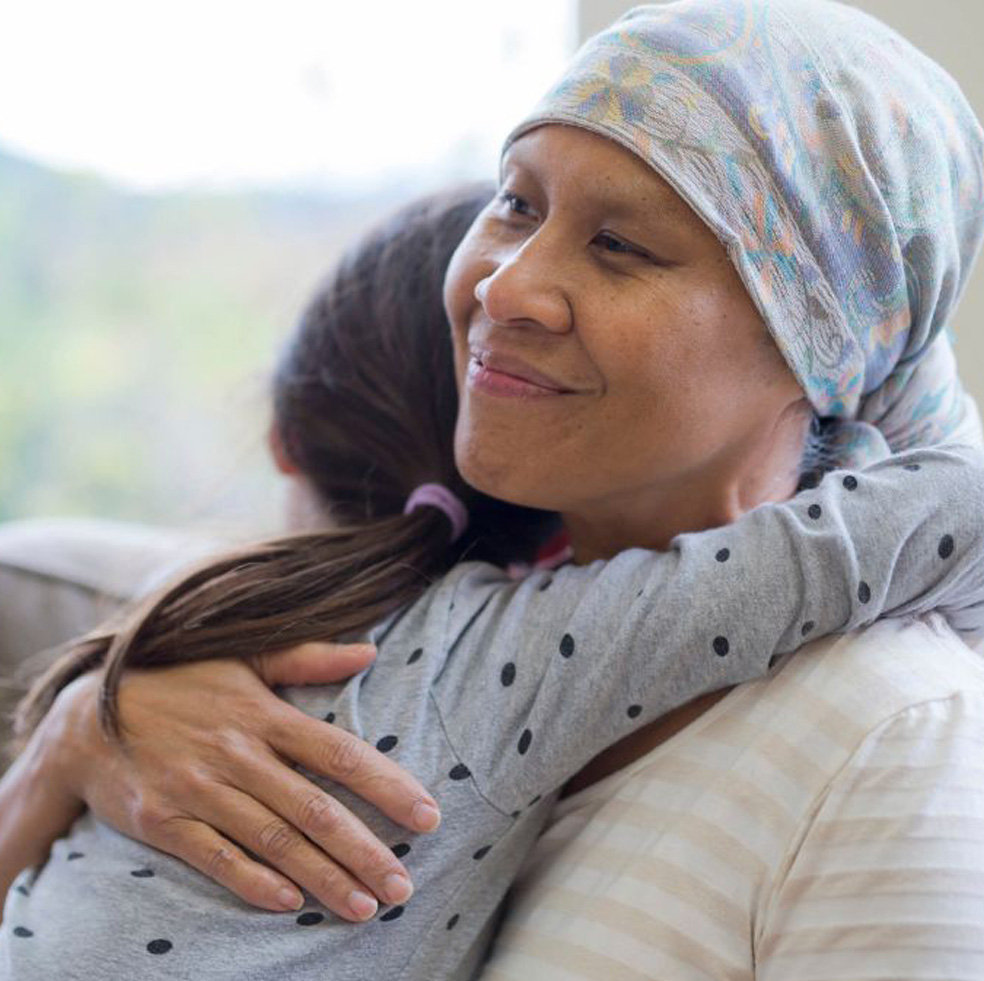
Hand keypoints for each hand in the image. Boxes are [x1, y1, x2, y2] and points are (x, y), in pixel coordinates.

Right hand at [43, 645, 441, 920]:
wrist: (85, 717)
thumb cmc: (181, 683)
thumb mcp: (243, 657)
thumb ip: (306, 656)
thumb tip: (369, 649)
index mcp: (264, 713)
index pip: (340, 752)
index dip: (387, 786)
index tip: (428, 816)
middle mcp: (237, 753)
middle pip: (315, 809)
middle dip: (365, 851)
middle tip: (405, 885)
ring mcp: (199, 789)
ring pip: (274, 840)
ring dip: (323, 878)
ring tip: (366, 907)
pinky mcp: (164, 822)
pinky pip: (215, 857)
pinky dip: (252, 882)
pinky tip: (291, 903)